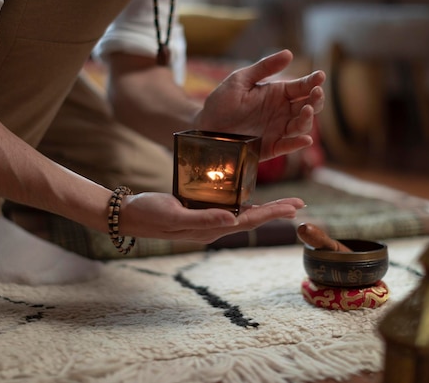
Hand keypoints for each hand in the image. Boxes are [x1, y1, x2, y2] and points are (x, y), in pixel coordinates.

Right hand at [118, 192, 303, 243]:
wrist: (129, 215)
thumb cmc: (149, 214)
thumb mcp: (174, 215)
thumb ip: (203, 219)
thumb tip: (233, 220)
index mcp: (210, 228)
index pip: (248, 221)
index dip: (272, 214)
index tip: (294, 208)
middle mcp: (213, 226)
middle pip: (251, 218)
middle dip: (276, 211)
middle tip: (300, 203)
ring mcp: (207, 220)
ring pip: (243, 214)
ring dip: (265, 209)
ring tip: (285, 204)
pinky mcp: (200, 212)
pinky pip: (228, 208)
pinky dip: (245, 204)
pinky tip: (251, 200)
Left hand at [196, 50, 325, 160]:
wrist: (205, 126)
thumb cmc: (222, 101)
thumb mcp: (241, 80)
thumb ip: (264, 68)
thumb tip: (289, 53)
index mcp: (278, 94)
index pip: (302, 87)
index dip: (313, 81)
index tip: (320, 76)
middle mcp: (282, 112)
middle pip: (309, 106)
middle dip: (316, 100)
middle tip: (316, 93)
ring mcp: (277, 130)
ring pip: (301, 126)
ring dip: (308, 119)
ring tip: (307, 110)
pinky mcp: (269, 147)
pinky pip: (286, 147)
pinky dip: (297, 144)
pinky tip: (305, 139)